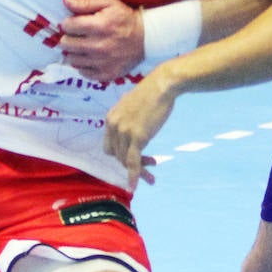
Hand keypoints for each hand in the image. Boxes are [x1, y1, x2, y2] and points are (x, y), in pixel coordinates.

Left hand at [60, 0, 144, 81]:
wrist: (146, 38)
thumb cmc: (125, 18)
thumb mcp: (109, 3)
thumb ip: (86, 3)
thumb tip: (66, 1)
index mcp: (99, 26)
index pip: (68, 26)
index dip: (68, 23)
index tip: (73, 23)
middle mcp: (98, 46)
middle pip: (66, 44)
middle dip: (68, 37)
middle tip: (76, 35)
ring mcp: (102, 63)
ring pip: (72, 59)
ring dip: (75, 52)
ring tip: (83, 46)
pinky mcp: (105, 74)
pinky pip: (82, 72)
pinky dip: (84, 65)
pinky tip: (91, 57)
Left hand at [104, 69, 175, 188]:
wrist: (162, 85)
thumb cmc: (151, 94)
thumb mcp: (130, 105)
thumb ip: (126, 118)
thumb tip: (131, 127)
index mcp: (110, 118)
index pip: (110, 147)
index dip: (121, 156)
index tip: (135, 158)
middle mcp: (113, 126)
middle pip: (117, 156)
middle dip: (130, 164)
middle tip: (149, 165)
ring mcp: (124, 132)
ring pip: (126, 160)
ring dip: (139, 170)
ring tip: (152, 175)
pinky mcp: (138, 137)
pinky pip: (133, 162)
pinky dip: (134, 175)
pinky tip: (136, 186)